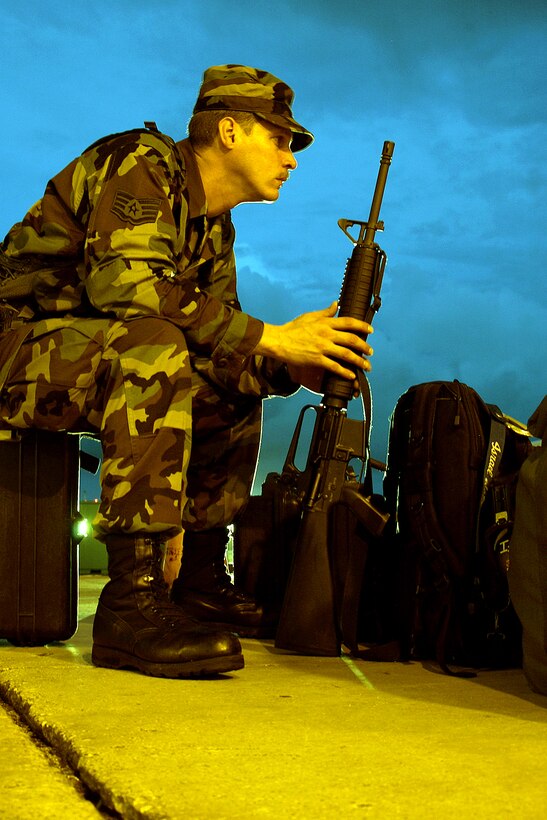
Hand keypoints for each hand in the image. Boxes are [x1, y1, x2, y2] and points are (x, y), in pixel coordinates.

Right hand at [255, 301, 373, 382]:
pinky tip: (351, 375)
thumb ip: (326, 312)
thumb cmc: (293, 328)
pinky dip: (344, 372)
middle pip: (351, 340)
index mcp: (326, 323)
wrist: (279, 341)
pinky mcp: (317, 359)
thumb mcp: (310, 316)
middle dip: (364, 346)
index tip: (370, 330)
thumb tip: (336, 304)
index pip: (349, 322)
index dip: (362, 326)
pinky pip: (334, 366)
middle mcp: (327, 334)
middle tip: (370, 352)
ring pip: (346, 354)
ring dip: (359, 361)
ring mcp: (322, 347)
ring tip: (366, 365)